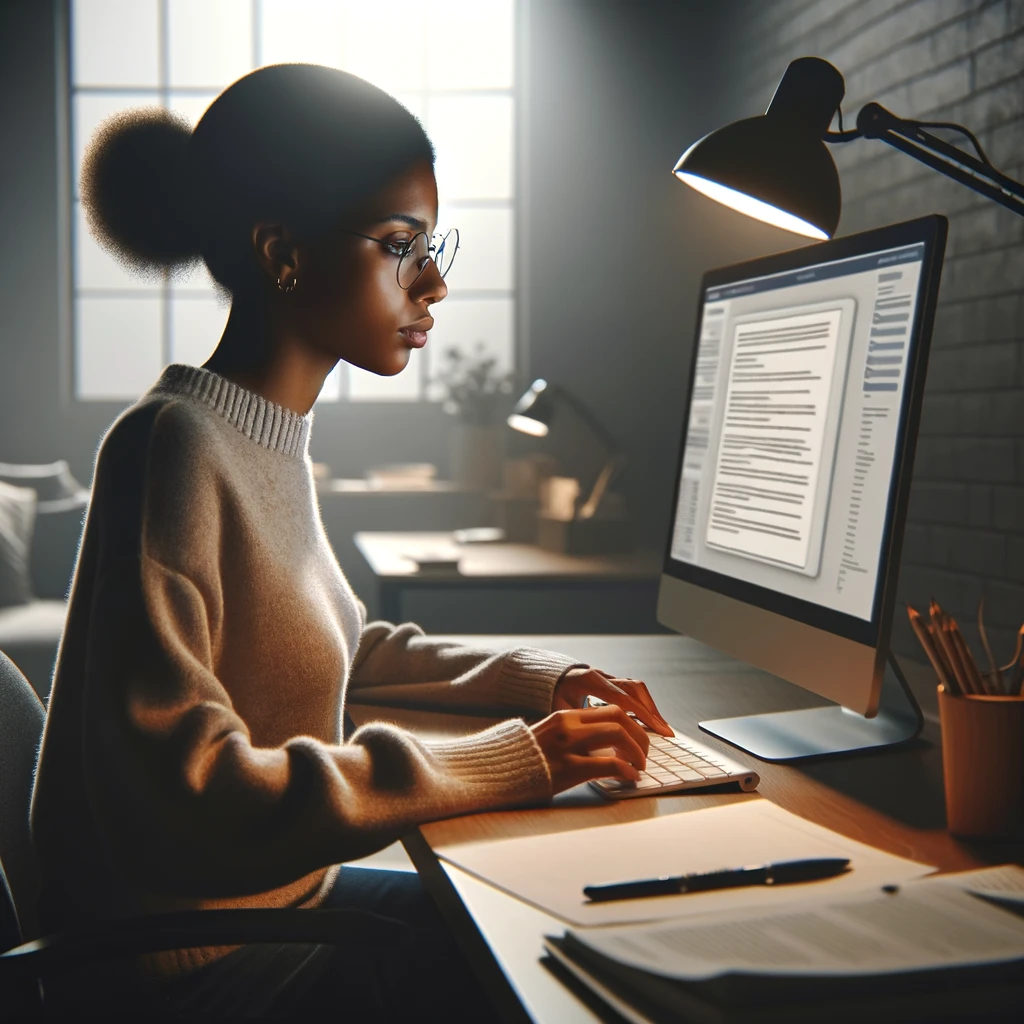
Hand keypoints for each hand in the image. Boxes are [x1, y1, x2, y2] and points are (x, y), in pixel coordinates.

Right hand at [529, 705, 650, 793]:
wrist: (497, 772)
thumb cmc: (526, 760)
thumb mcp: (551, 738)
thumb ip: (576, 736)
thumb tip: (608, 747)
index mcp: (565, 716)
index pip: (610, 709)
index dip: (632, 723)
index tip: (640, 738)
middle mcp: (568, 725)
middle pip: (619, 717)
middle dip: (640, 734)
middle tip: (646, 752)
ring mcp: (568, 745)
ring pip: (618, 734)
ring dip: (637, 750)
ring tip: (641, 765)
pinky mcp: (568, 768)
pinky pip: (610, 764)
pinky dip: (627, 770)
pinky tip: (631, 778)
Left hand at [553, 667, 673, 736]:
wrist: (547, 676)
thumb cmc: (551, 695)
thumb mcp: (559, 709)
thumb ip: (576, 722)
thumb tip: (593, 744)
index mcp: (590, 681)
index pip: (623, 698)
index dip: (642, 714)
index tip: (658, 729)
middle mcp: (602, 675)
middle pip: (635, 689)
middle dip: (652, 711)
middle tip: (665, 732)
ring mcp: (608, 676)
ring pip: (636, 687)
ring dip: (650, 707)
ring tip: (661, 727)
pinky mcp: (611, 680)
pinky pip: (632, 689)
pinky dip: (643, 704)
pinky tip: (649, 719)